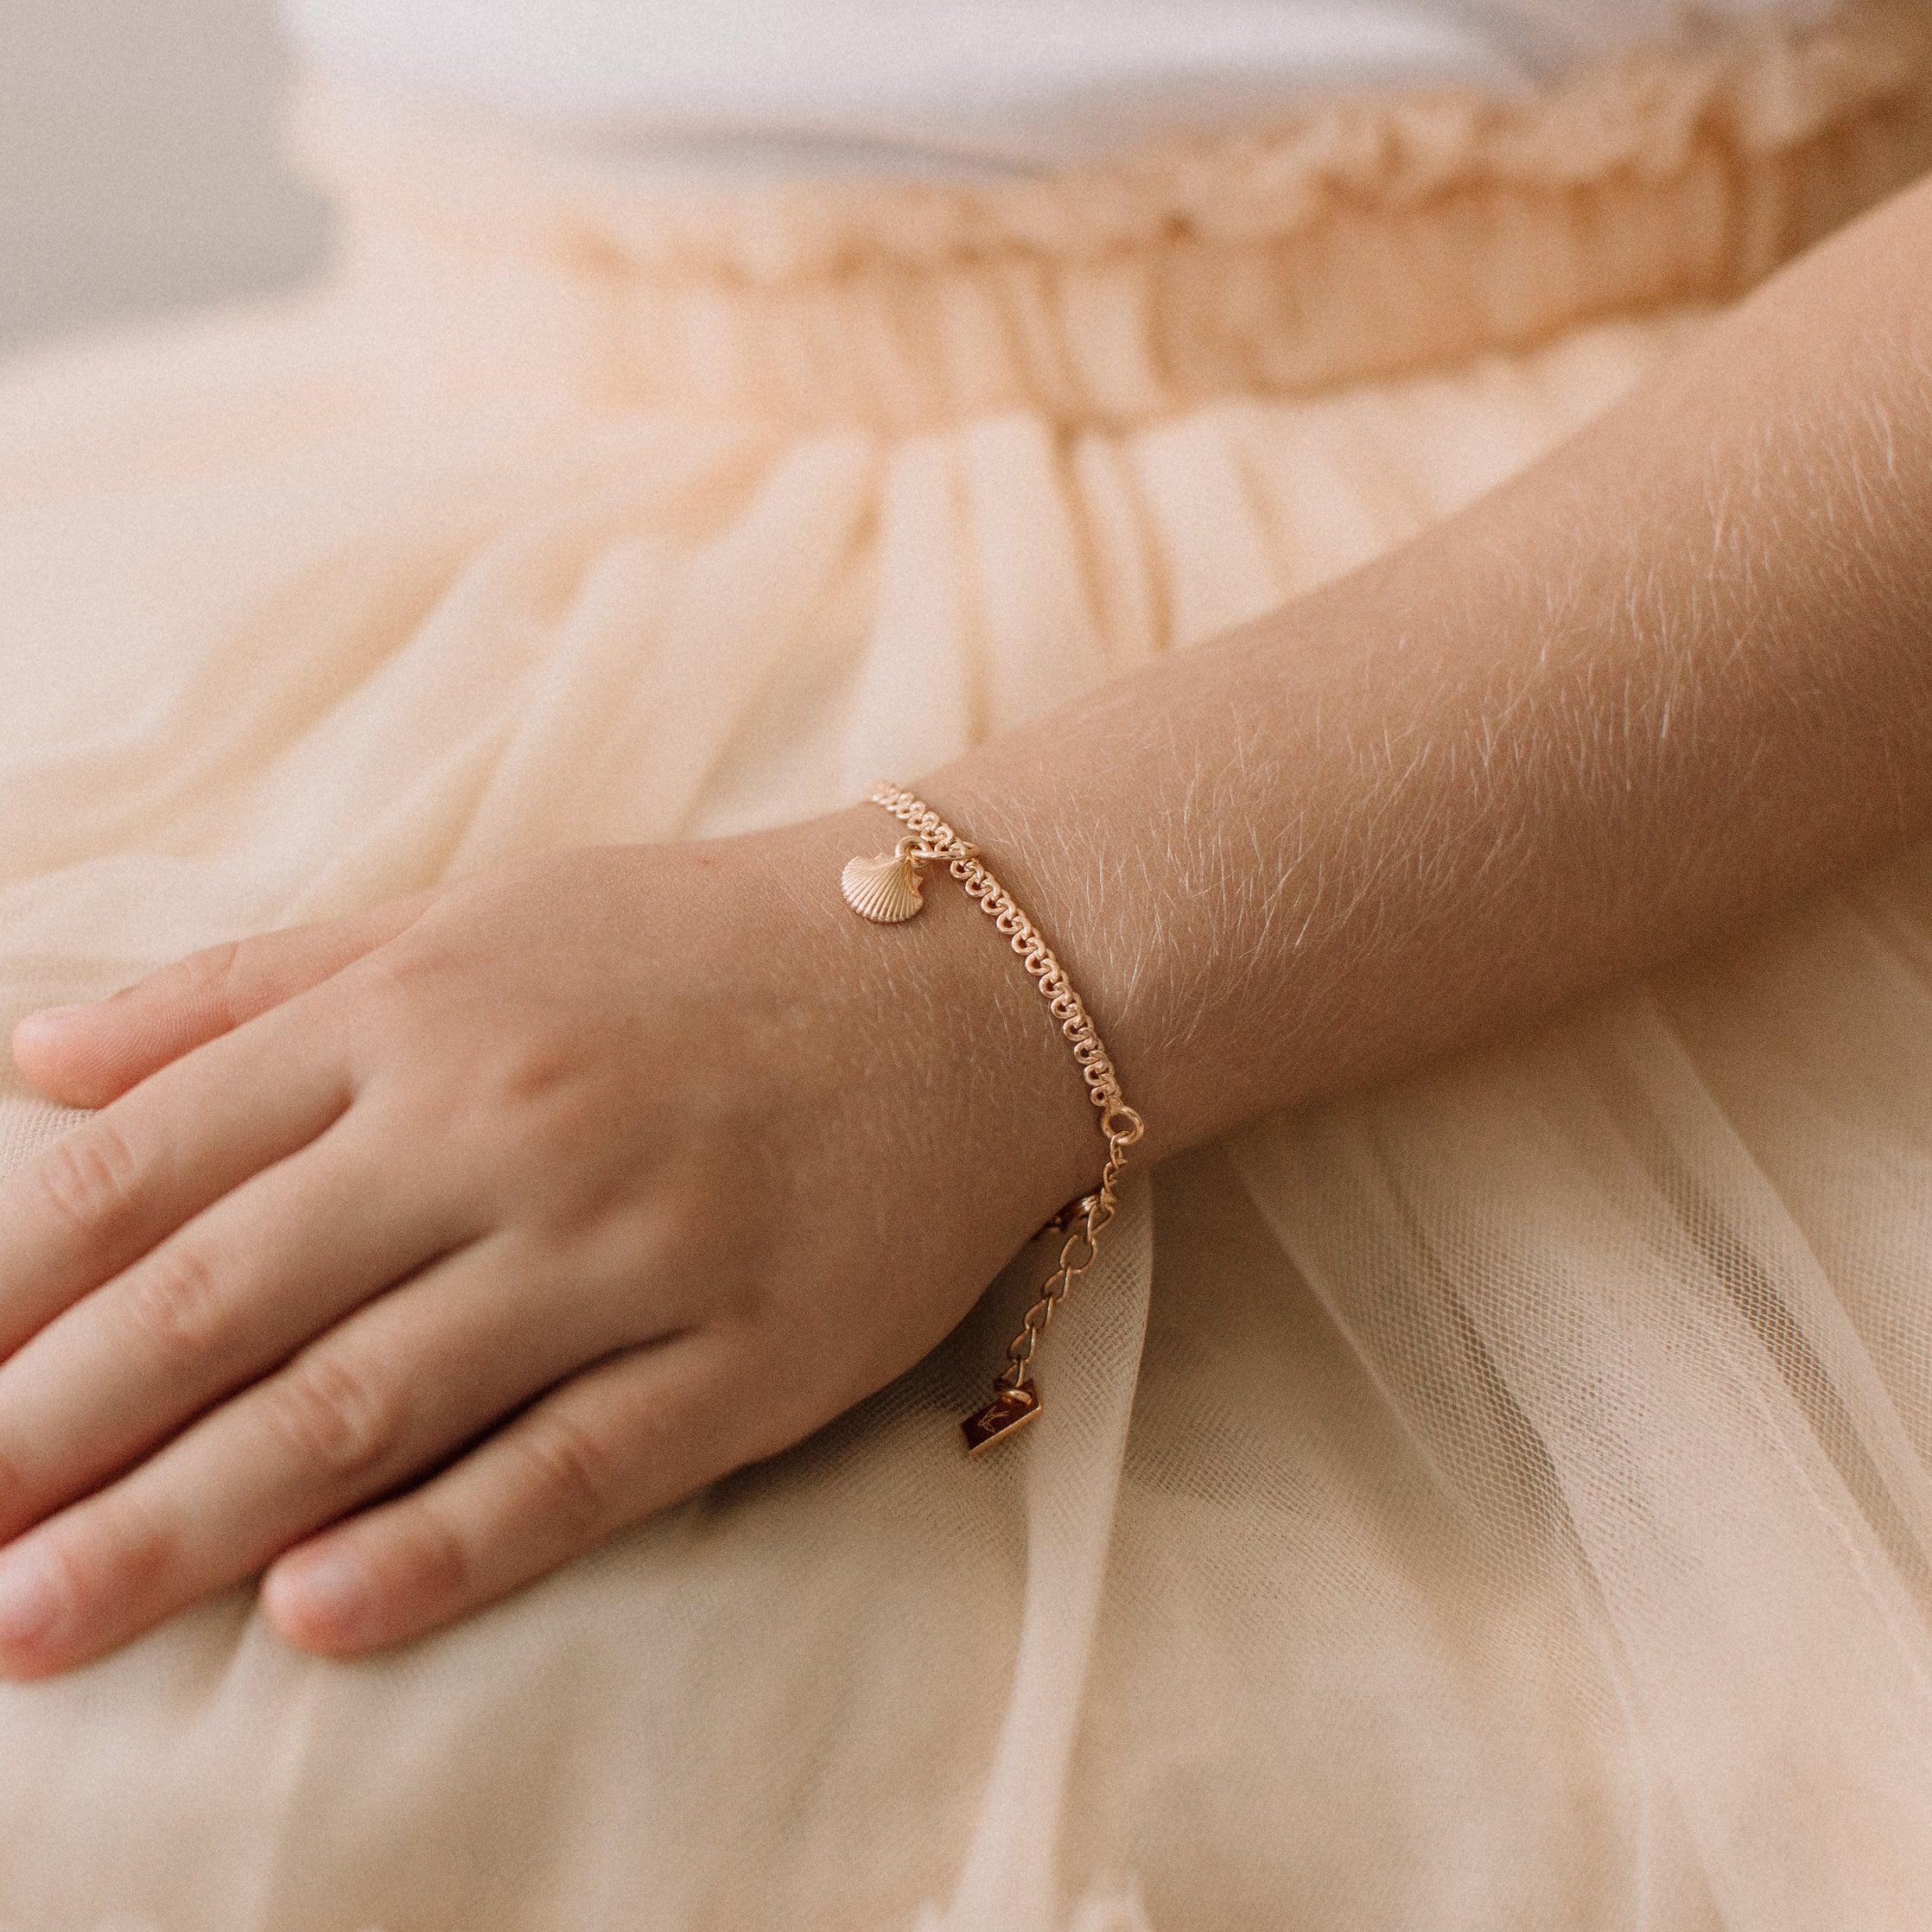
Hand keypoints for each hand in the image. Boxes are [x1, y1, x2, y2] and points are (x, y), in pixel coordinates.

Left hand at [0, 818, 1095, 1673]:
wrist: (973, 976)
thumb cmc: (710, 945)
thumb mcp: (478, 914)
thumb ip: (259, 988)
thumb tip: (40, 1060)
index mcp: (423, 1011)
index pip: (155, 1166)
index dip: (11, 1293)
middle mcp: (508, 1123)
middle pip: (227, 1303)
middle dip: (50, 1437)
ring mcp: (634, 1245)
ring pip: (371, 1403)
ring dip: (185, 1525)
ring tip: (40, 1620)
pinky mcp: (752, 1354)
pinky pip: (571, 1469)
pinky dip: (435, 1551)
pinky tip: (312, 1617)